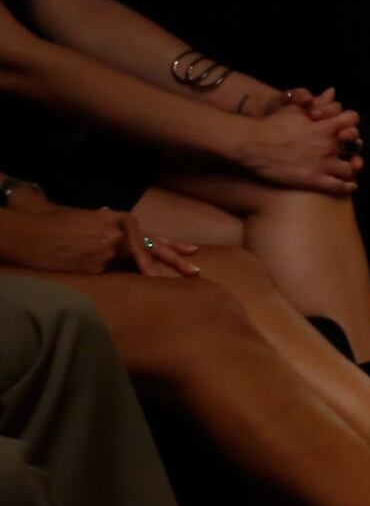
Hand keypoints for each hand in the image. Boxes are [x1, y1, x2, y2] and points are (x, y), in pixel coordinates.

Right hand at [0, 202, 201, 277]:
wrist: (37, 230)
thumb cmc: (65, 225)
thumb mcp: (97, 223)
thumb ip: (118, 236)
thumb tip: (138, 252)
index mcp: (122, 221)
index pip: (154, 237)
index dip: (174, 246)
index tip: (194, 253)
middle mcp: (120, 236)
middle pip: (154, 251)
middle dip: (175, 262)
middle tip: (196, 272)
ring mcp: (109, 252)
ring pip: (132, 267)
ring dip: (139, 274)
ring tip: (159, 283)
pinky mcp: (97, 267)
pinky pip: (112, 278)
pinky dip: (113, 282)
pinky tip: (114, 282)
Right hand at [231, 93, 361, 193]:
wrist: (253, 144)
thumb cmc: (272, 124)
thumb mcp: (295, 108)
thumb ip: (317, 102)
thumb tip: (332, 91)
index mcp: (326, 126)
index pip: (353, 120)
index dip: (350, 123)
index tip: (343, 128)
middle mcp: (328, 145)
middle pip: (355, 145)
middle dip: (352, 146)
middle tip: (347, 150)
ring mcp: (322, 164)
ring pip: (350, 169)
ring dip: (351, 168)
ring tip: (349, 169)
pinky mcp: (313, 180)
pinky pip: (338, 187)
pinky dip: (347, 187)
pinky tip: (349, 186)